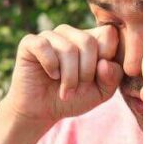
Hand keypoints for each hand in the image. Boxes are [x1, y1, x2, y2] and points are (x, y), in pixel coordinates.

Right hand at [0, 24, 122, 125]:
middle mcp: (71, 33)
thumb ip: (112, 77)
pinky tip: (51, 75)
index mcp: (91, 39)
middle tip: (79, 88)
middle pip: (88, 41)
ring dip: (69, 77)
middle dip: (86, 72)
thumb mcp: (101, 92)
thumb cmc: (74, 98)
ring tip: (65, 90)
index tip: (98, 77)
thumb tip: (104, 63)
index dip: (107, 56)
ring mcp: (50, 35)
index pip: (109, 33)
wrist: (42, 110)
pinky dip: (50, 66)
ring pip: (67, 48)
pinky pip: (44, 47)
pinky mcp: (30, 42)